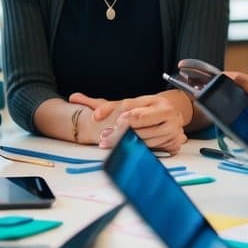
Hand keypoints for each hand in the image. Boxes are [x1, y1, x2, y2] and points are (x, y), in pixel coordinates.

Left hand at [72, 92, 189, 153]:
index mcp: (155, 100)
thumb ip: (102, 104)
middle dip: (118, 132)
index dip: (111, 111)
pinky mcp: (175, 142)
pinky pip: (154, 149)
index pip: (129, 105)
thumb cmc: (146, 110)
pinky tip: (132, 149)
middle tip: (103, 139)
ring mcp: (173, 128)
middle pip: (137, 124)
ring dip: (128, 142)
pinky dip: (141, 149)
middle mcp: (166, 112)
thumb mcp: (128, 104)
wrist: (175, 116)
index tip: (96, 117)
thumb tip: (73, 98)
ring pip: (144, 138)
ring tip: (114, 144)